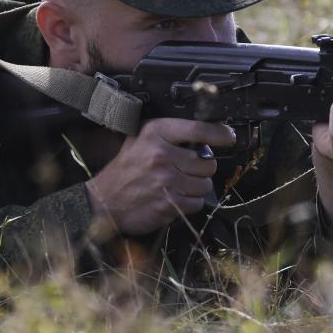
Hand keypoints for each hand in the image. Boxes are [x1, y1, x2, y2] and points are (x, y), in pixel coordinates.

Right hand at [84, 118, 234, 234]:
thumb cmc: (125, 170)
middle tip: (188, 170)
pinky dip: (190, 202)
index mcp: (155, 134)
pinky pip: (197, 203)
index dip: (219, 133)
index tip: (228, 136)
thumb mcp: (140, 140)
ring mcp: (166, 181)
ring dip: (197, 187)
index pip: (197, 129)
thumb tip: (203, 134)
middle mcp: (162, 155)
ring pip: (205, 184)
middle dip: (202, 168)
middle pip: (208, 162)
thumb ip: (168, 135)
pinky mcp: (169, 203)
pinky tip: (175, 197)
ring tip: (179, 185)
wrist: (103, 201)